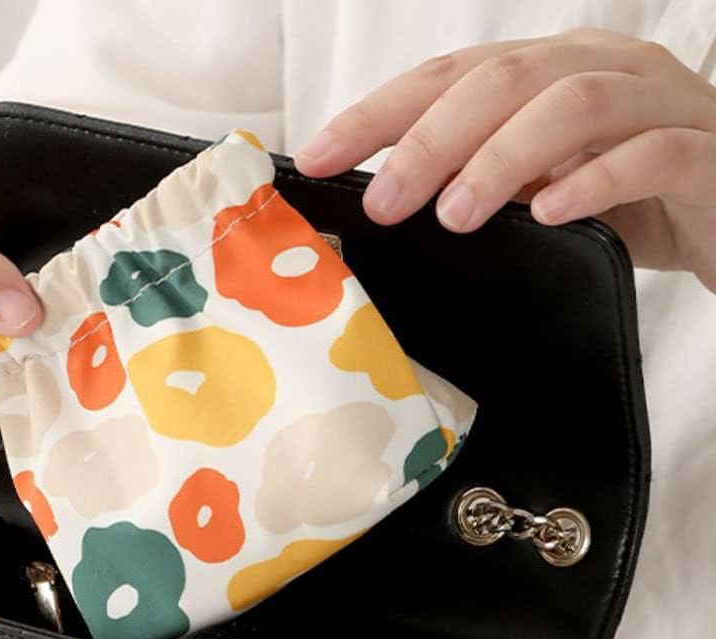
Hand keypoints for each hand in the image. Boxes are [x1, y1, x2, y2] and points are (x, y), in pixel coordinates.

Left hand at [295, 28, 715, 291]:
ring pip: (572, 104)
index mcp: (547, 72)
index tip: (314, 157)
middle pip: (500, 82)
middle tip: (384, 202)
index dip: (376, 114)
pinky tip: (550, 213)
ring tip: (454, 215)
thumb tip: (389, 198)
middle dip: (429, 140)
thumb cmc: (620, 199)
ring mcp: (656, 104)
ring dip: (501, 158)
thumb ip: (475, 179)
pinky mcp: (703, 153)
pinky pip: (650, 154)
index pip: (446, 78)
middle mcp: (599, 70)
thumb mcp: (534, 187)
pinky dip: (594, 180)